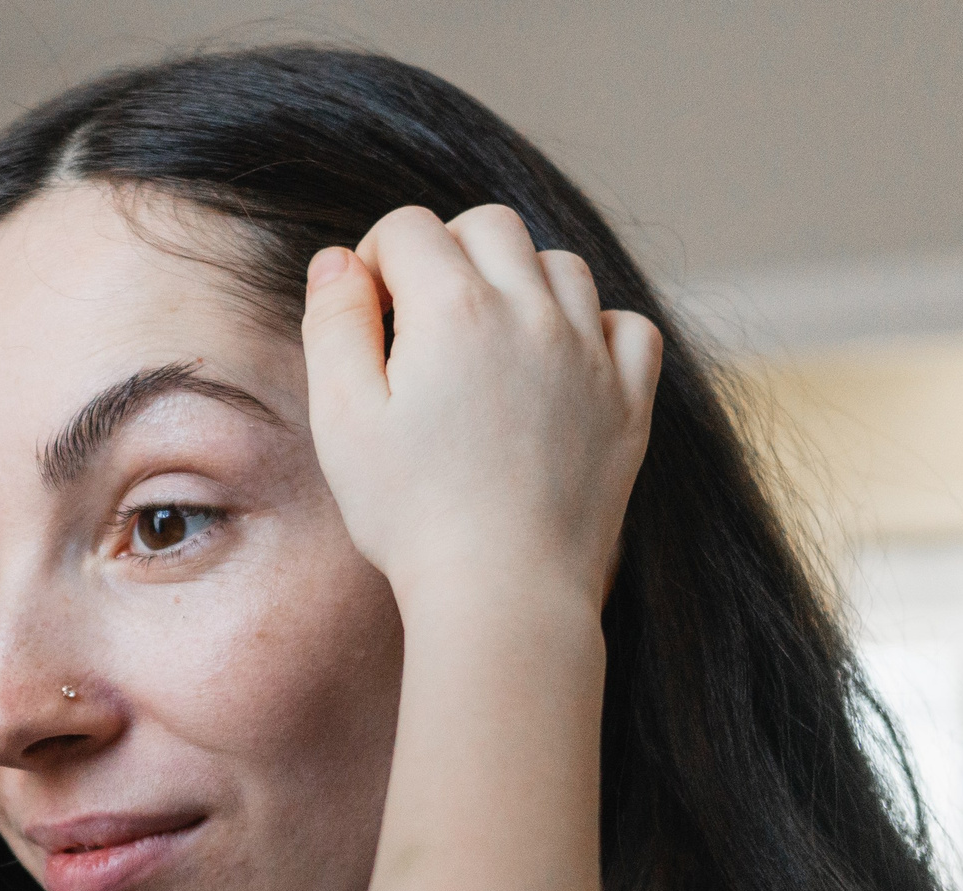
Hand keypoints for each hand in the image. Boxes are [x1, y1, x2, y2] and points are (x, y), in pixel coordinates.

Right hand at [301, 205, 660, 626]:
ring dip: (517, 283)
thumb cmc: (410, 513)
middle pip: (487, 226)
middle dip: (445, 253)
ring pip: (559, 265)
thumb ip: (333, 325)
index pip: (408, 228)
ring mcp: (589, 352)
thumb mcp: (342, 419)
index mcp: (453, 307)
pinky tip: (558, 367)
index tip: (367, 313)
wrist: (503, 591)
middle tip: (420, 322)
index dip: (375, 259)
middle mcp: (531, 309)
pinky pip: (626, 325)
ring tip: (486, 345)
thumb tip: (339, 261)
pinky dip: (593, 328)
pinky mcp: (628, 400)